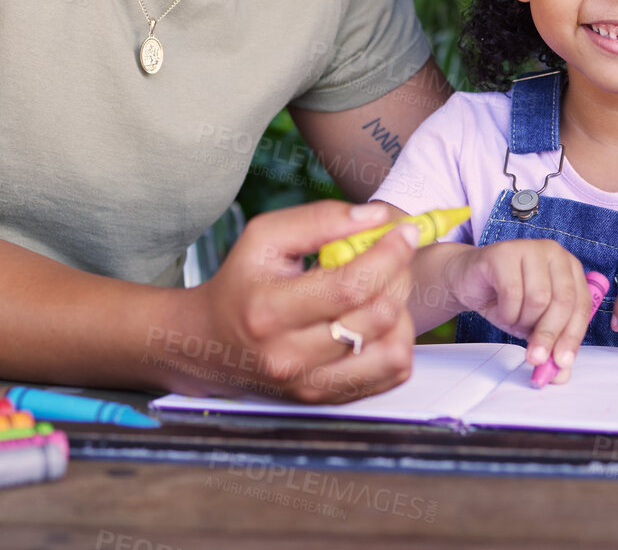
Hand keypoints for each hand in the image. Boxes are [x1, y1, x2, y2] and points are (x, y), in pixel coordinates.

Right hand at [186, 201, 418, 403]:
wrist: (211, 343)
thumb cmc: (242, 283)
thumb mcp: (265, 237)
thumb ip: (320, 220)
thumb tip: (377, 218)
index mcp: (269, 311)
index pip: (349, 286)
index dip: (388, 255)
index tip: (405, 230)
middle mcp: (290, 357)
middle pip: (376, 316)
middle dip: (398, 274)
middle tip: (393, 253)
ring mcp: (311, 386)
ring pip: (393, 350)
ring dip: (401, 310)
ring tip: (382, 288)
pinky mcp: (329, 400)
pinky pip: (392, 373)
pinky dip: (398, 340)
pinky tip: (377, 318)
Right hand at [442, 240, 590, 382]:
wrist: (469, 281)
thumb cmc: (507, 300)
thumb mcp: (533, 326)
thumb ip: (551, 348)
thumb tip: (562, 375)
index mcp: (570, 267)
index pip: (581, 303)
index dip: (573, 335)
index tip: (562, 362)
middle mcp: (554, 252)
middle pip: (562, 301)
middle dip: (549, 335)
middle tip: (536, 359)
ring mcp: (529, 248)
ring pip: (538, 298)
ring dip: (523, 321)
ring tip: (514, 320)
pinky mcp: (504, 252)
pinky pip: (512, 292)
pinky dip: (507, 312)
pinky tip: (502, 310)